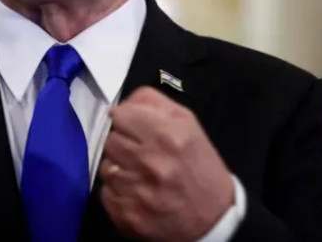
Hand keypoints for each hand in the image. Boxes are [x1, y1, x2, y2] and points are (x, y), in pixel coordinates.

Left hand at [99, 87, 233, 241]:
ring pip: (105, 166)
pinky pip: (106, 192)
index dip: (126, 119)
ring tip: (139, 173)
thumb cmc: (199, 165)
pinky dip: (117, 191)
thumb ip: (152, 103)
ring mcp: (137, 191)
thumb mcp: (187, 123)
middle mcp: (150, 162)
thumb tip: (120, 105)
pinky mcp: (127, 215)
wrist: (215, 218)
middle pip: (110, 140)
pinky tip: (137, 192)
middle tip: (139, 152)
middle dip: (122, 143)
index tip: (132, 126)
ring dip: (119, 167)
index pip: (120, 115)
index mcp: (167, 135)